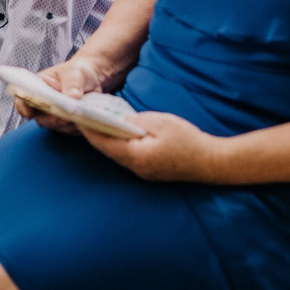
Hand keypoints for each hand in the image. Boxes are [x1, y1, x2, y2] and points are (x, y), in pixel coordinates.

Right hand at [15, 56, 109, 135]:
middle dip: (53, 119)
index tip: (29, 112)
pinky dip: (78, 126)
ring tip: (82, 113)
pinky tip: (87, 117)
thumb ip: (72, 84)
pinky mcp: (66, 124)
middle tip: (66, 116)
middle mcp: (43, 104)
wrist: (91, 78)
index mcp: (38, 87)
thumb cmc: (77, 71)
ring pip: (56, 126)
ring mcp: (54, 115)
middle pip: (40, 118)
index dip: (23, 107)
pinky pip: (70, 130)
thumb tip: (72, 98)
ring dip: (68, 123)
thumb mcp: (75, 73)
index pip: (23, 99)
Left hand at [80, 112, 220, 182]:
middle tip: (82, 118)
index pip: (104, 143)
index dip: (88, 129)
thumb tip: (120, 121)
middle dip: (94, 134)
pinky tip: (118, 135)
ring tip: (95, 124)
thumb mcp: (160, 122)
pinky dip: (119, 145)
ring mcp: (143, 173)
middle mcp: (136, 168)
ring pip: (117, 155)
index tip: (76, 117)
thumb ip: (136, 121)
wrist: (212, 162)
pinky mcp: (150, 172)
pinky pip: (128, 157)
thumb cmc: (188, 140)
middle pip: (108, 151)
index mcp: (136, 156)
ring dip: (106, 140)